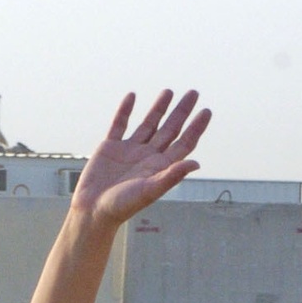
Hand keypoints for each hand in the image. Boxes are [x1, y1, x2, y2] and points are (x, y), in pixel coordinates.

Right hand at [71, 89, 210, 225]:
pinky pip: (120, 124)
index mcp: (161, 167)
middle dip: (182, 112)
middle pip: (170, 130)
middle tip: (194, 93)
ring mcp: (130, 151)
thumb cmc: (123, 206)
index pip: (183, 143)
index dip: (196, 128)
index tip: (207, 111)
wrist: (94, 211)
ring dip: (159, 108)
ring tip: (169, 91)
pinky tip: (132, 96)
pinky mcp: (111, 147)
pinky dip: (125, 110)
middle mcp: (148, 157)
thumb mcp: (150, 190)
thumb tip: (197, 163)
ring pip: (149, 124)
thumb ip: (172, 176)